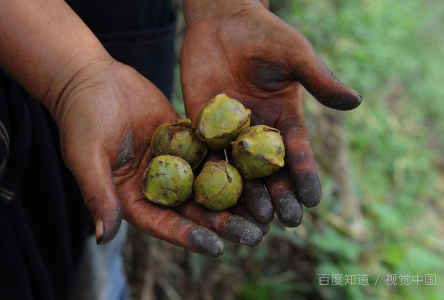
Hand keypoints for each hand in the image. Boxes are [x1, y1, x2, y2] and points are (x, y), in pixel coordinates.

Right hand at [55, 60, 262, 254]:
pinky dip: (233, 165)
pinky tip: (258, 172)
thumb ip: (98, 194)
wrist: (94, 80)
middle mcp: (159, 185)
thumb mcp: (86, 156)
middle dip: (224, 223)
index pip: (163, 223)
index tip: (217, 247)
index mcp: (133, 198)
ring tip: (266, 211)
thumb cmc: (82, 118)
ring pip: (209, 185)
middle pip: (194, 210)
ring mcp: (175, 163)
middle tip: (256, 235)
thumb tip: (103, 238)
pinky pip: (212, 155)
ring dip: (236, 198)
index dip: (189, 236)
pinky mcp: (187, 141)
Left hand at [181, 0, 360, 226]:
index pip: (298, 153)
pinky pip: (206, 153)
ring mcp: (230, 131)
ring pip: (240, 170)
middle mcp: (258, 131)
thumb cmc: (264, 34)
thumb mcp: (295, 56)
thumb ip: (318, 81)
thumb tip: (355, 102)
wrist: (221, 20)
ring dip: (248, 195)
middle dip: (279, 195)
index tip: (313, 200)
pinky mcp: (203, 126)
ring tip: (257, 218)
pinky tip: (214, 196)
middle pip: (270, 170)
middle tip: (286, 221)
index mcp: (285, 118)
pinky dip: (210, 175)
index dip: (305, 176)